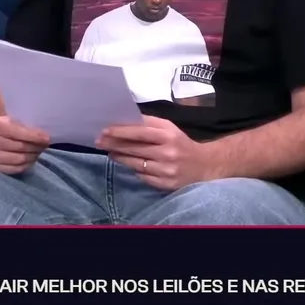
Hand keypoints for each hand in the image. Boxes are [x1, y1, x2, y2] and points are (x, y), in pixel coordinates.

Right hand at [0, 116, 50, 174]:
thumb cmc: (9, 127)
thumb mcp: (16, 121)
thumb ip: (28, 128)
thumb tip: (44, 138)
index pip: (19, 132)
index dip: (35, 136)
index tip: (47, 139)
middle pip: (21, 147)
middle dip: (36, 146)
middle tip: (45, 146)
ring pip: (20, 159)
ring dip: (33, 156)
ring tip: (38, 152)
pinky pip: (17, 168)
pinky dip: (27, 164)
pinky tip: (31, 159)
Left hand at [95, 115, 218, 191]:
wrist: (205, 166)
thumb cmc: (181, 143)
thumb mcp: (169, 129)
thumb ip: (148, 124)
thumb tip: (122, 121)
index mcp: (168, 134)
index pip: (139, 132)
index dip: (120, 131)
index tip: (104, 130)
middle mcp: (168, 152)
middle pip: (134, 148)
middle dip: (114, 144)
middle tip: (99, 141)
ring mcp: (166, 170)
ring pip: (135, 163)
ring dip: (120, 157)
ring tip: (111, 152)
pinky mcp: (165, 184)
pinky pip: (142, 176)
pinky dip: (135, 170)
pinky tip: (130, 165)